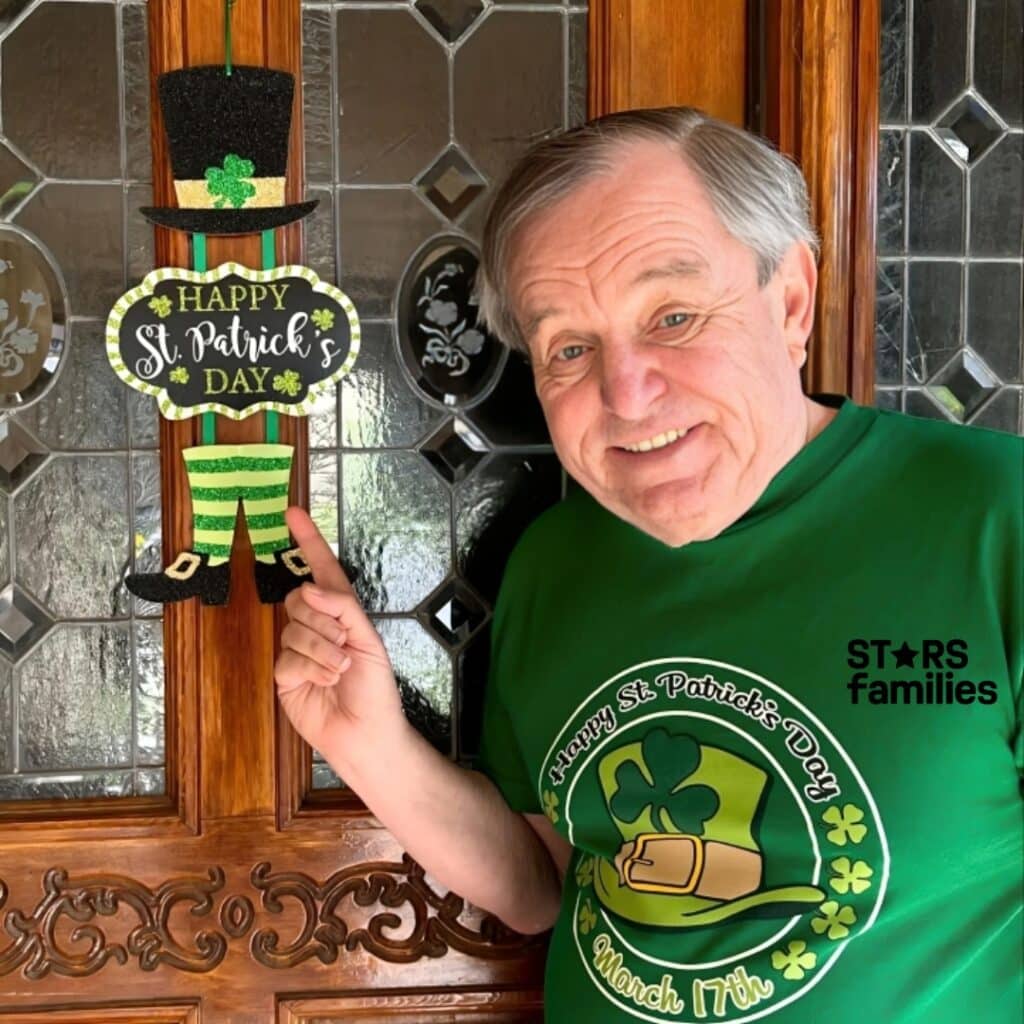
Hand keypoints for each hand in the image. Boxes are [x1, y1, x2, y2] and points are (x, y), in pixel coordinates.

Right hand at [274, 507, 402, 757]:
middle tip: (344, 645)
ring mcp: (298, 651)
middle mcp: (317, 627)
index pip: (322, 571)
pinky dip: (310, 669)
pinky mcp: (285, 675)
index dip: (309, 542)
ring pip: (294, 630)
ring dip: (322, 651)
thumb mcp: (368, 640)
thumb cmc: (376, 689)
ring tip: (340, 671)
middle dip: (324, 622)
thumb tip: (308, 588)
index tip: (293, 513)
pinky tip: (326, 683)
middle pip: (301, 600)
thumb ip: (342, 608)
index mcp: (342, 614)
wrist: (367, 735)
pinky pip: (287, 658)